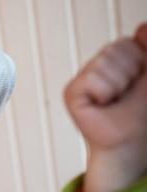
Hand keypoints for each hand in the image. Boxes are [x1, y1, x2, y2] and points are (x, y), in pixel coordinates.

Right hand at [64, 23, 146, 191]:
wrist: (129, 142)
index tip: (136, 84)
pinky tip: (101, 104)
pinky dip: (104, 92)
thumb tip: (141, 28)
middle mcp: (94, 67)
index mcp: (112, 61)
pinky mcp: (71, 93)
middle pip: (114, 49)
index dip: (138, 63)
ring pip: (103, 63)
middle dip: (128, 73)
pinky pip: (92, 78)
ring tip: (114, 100)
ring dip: (118, 85)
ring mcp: (81, 79)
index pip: (126, 43)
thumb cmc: (140, 114)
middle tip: (124, 94)